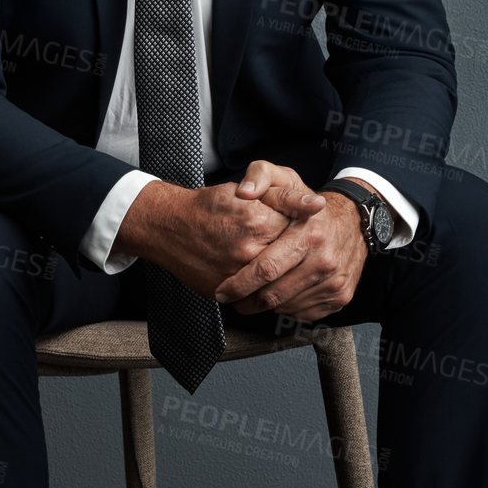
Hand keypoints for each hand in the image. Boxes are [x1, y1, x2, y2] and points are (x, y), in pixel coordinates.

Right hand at [114, 178, 311, 298]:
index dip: (296, 229)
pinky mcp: (226, 292)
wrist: (169, 227)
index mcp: (258, 222)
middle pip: (289, 259)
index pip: (299, 232)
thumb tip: (317, 205)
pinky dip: (263, 289)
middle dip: (290, 254)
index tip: (288, 227)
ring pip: (276, 281)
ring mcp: (237, 275)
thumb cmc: (208, 206)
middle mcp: (249, 251)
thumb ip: (285, 196)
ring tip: (272, 260)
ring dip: (282, 275)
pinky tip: (259, 277)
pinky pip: (257, 297)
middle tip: (278, 245)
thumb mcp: (249, 190)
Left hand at [216, 162, 368, 320]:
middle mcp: (324, 261)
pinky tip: (278, 293)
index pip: (266, 268)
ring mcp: (334, 283)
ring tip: (251, 295)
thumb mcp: (285, 178)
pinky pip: (302, 312)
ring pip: (286, 307)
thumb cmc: (310, 204)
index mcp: (309, 234)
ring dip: (263, 306)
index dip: (240, 284)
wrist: (354, 222)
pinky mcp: (339, 298)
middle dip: (246, 301)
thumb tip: (245, 191)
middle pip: (274, 295)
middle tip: (231, 298)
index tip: (222, 291)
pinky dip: (285, 308)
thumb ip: (259, 175)